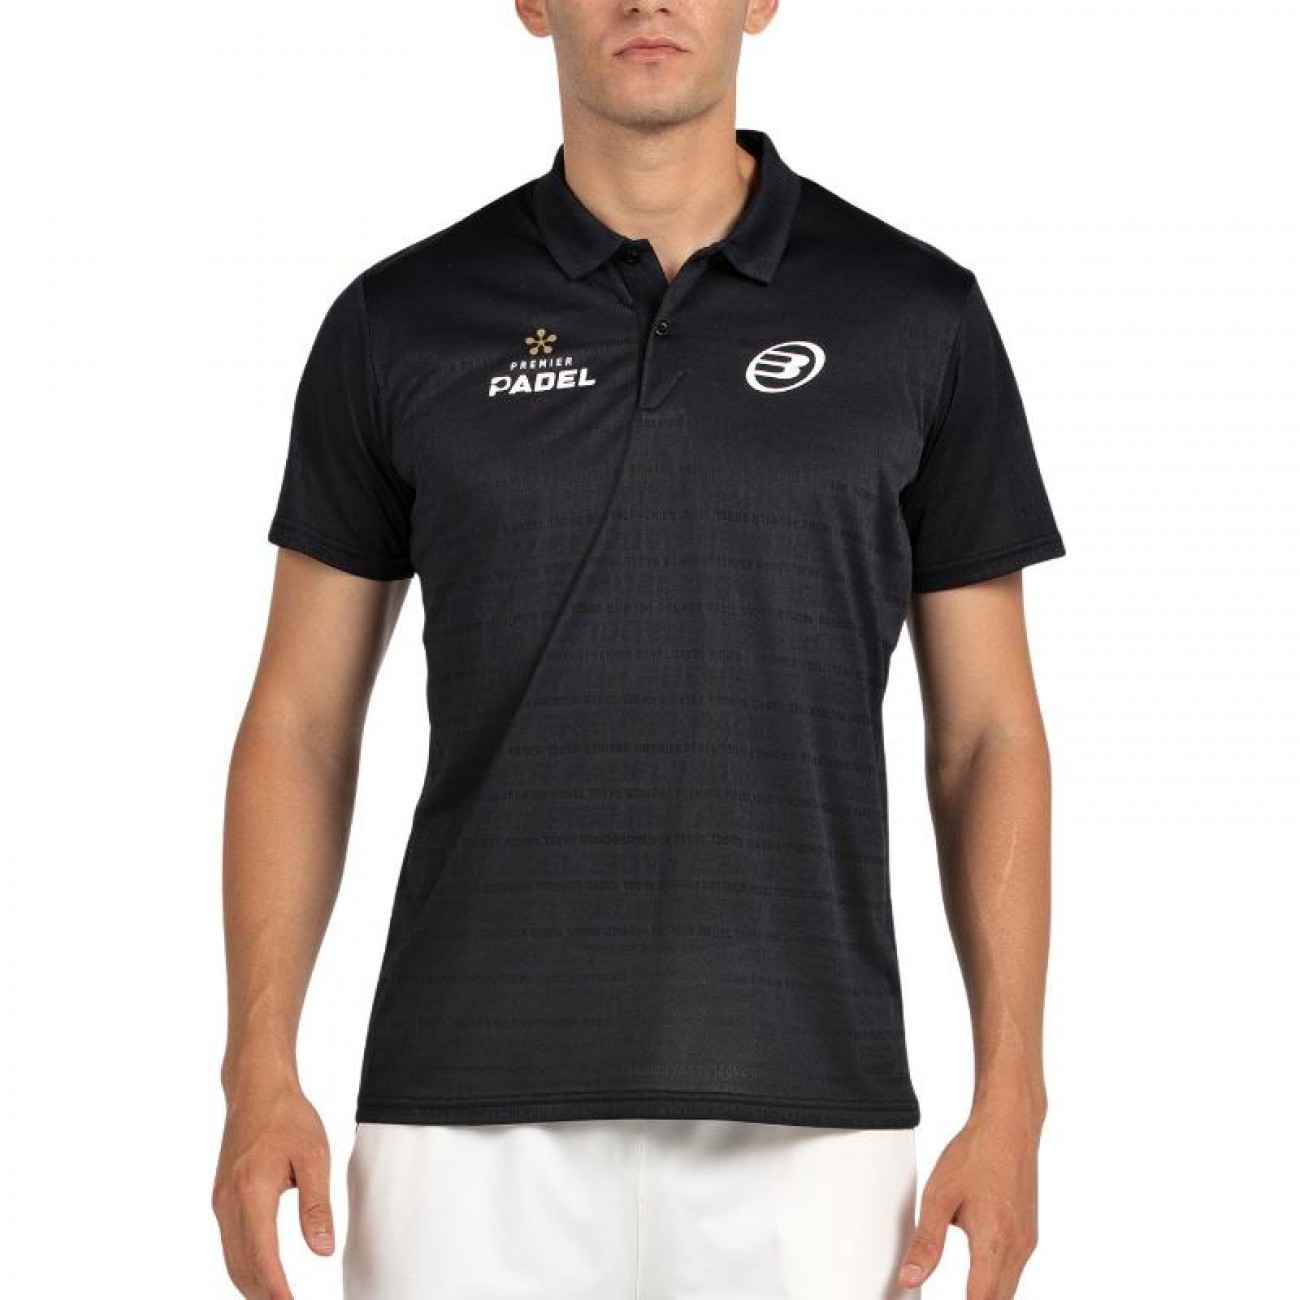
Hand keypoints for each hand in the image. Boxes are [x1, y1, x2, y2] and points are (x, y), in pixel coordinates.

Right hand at [211, 1082, 334, 1298]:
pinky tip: (263, 1276)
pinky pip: (230, 1244)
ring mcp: (220, 1202)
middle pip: (241, 1267)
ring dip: (253, 1285)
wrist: (256, 1088)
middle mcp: (228, 1203)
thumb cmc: (287, 1116)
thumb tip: (322, 1250)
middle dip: (263, 1295)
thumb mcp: (313, 1156)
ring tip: (278, 1299)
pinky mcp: (221, 1198)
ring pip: (232, 1260)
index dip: (277, 1291)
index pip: (262, 1258)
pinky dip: (245, 1266)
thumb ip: (316, 1204)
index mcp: (252, 1192)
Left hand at [897, 1102, 1041, 1298]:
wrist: (1010, 1125)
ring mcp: (1027, 1242)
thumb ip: (926, 1243)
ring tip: (962, 1291)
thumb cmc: (975, 1154)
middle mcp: (1018, 1250)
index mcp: (994, 1245)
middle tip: (940, 1296)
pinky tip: (978, 1274)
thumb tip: (909, 1279)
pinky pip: (1013, 1272)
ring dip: (985, 1297)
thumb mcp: (939, 1196)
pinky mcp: (1029, 1234)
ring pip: (1008, 1290)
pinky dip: (995, 1283)